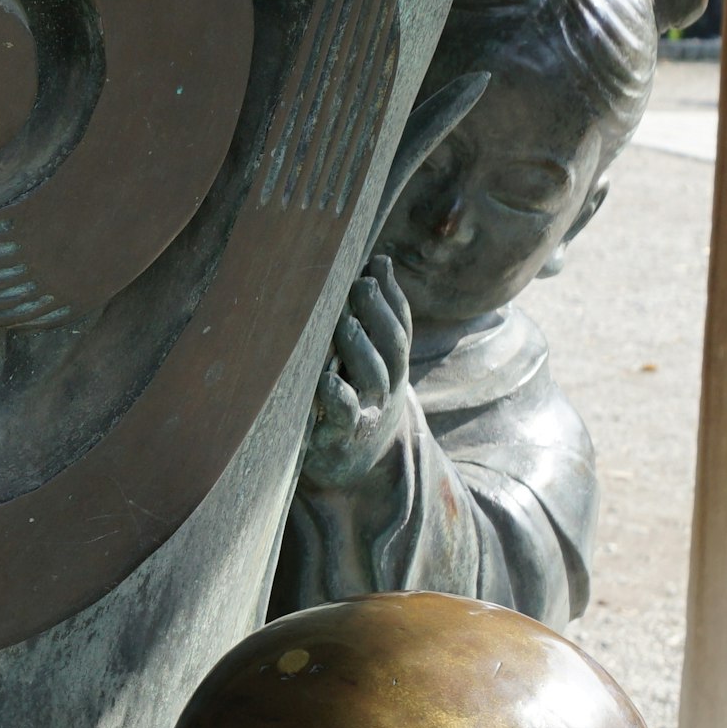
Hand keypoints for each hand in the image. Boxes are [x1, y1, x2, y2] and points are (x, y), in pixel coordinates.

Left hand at [299, 257, 413, 489]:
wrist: (358, 466)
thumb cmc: (357, 398)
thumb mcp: (371, 363)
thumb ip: (370, 322)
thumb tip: (372, 264)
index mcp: (393, 362)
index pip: (400, 323)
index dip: (393, 294)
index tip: (378, 262)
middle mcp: (387, 383)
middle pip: (391, 344)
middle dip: (378, 312)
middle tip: (360, 283)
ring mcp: (369, 409)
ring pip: (373, 374)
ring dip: (359, 347)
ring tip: (344, 322)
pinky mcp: (342, 434)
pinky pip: (345, 413)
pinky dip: (338, 396)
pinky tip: (326, 379)